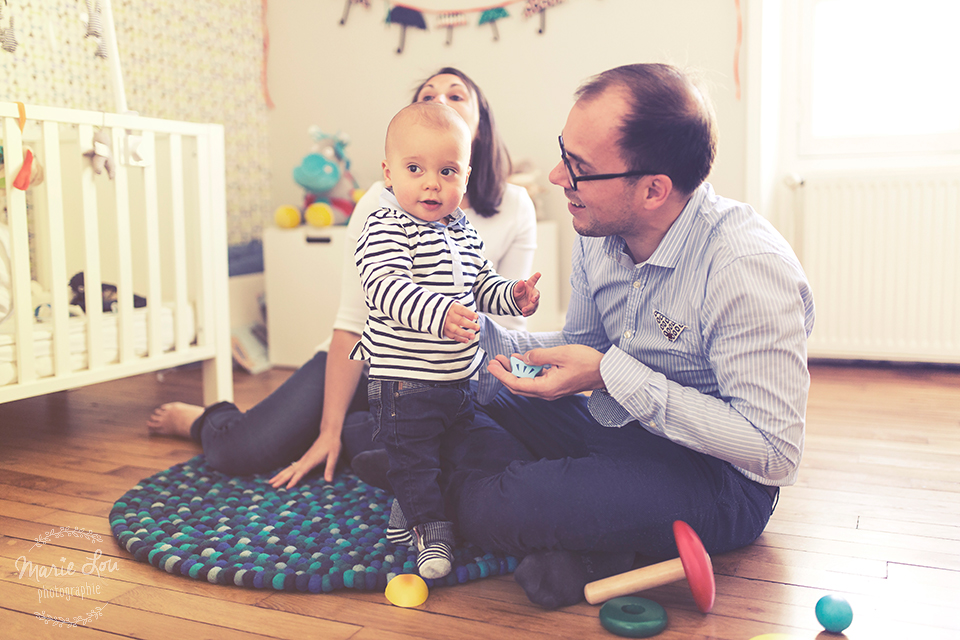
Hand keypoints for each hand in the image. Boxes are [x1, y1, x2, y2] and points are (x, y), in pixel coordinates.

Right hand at [268, 428, 342, 487]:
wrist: (329, 433)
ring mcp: (303, 459)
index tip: (287, 487)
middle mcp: (305, 460)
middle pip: (291, 471)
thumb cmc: (332, 445)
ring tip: (271, 482)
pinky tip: (281, 475)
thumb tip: (329, 480)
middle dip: (281, 478)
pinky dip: (285, 472)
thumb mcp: (334, 456)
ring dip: (280, 475)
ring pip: (289, 468)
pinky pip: (292, 466)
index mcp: (311, 460)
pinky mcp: (304, 458)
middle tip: (272, 486)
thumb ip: (330, 468)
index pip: (301, 472)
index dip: (295, 479)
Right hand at [443, 302, 479, 342]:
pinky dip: (460, 339)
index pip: (462, 310)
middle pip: (460, 321)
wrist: (433, 312)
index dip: (469, 314)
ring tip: (473, 336)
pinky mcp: (444, 331)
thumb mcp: (456, 306)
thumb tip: (473, 318)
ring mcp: (446, 324)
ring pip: (456, 330)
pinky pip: (452, 336)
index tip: (476, 316)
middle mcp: (449, 316)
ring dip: (465, 334)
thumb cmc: (449, 309)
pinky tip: (466, 340)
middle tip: (478, 328)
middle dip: (469, 325)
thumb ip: (465, 312)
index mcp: (453, 308)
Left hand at [487, 344, 604, 400]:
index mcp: (546, 388)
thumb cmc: (587, 363)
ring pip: (527, 383)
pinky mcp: (556, 385)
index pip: (516, 383)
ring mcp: (551, 390)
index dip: (501, 374)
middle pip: (518, 386)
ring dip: (515, 371)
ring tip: (506, 359)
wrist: (606, 372)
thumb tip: (524, 358)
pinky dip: (527, 371)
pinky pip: (536, 379)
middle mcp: (547, 392)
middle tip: (495, 361)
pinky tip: (523, 360)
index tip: (491, 366)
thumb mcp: (560, 354)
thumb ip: (539, 356)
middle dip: (505, 373)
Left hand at [513, 272, 541, 316]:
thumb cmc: (518, 293)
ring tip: (523, 310)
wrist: (517, 302)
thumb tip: (521, 282)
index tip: (538, 273)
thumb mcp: (516, 290)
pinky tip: (524, 314)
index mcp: (529, 286)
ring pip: (534, 305)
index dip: (536, 277)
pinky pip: (531, 311)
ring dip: (529, 308)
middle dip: (535, 297)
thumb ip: (519, 286)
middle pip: (536, 295)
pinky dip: (528, 313)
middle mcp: (533, 293)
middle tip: (532, 300)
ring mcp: (534, 301)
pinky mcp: (532, 308)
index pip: (533, 280)